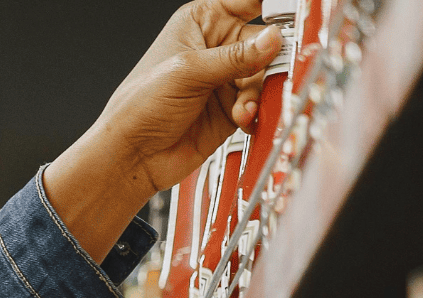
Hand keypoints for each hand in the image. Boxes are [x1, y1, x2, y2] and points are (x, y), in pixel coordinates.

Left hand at [44, 0, 280, 263]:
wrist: (133, 156)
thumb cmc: (140, 106)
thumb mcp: (189, 71)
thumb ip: (235, 57)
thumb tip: (273, 40)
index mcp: (201, 21)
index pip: (247, 2)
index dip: (271, 6)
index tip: (289, 17)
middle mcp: (216, 47)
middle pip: (264, 41)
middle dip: (268, 59)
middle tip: (267, 72)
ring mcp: (225, 79)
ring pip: (265, 75)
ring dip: (257, 92)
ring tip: (241, 107)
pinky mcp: (232, 108)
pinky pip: (259, 103)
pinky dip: (255, 111)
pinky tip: (241, 118)